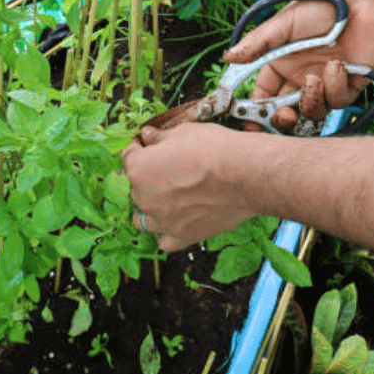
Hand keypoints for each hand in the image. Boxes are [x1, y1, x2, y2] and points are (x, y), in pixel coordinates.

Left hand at [122, 123, 256, 250]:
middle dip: (148, 177)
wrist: (245, 175)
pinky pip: (165, 241)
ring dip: (151, 208)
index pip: (129, 156)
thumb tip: (148, 135)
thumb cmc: (216, 150)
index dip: (140, 148)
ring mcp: (162, 220)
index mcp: (139, 169)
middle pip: (136, 188)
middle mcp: (144, 198)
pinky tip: (179, 220)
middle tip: (170, 168)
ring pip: (143, 219)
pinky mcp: (183, 236)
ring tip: (169, 198)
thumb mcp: (185, 132)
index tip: (149, 145)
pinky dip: (167, 232)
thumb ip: (161, 137)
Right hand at [222, 0, 373, 130]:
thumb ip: (259, 43)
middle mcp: (303, 75)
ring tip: (315, 77)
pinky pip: (338, 101)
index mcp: (283, 62)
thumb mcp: (286, 22)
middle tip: (284, 117)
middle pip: (287, 111)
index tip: (249, 122)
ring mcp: (327, 81)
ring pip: (313, 111)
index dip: (255, 111)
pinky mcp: (351, 83)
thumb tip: (228, 58)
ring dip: (311, 100)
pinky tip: (339, 65)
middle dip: (282, 120)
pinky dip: (335, 86)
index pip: (264, 94)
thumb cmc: (324, 5)